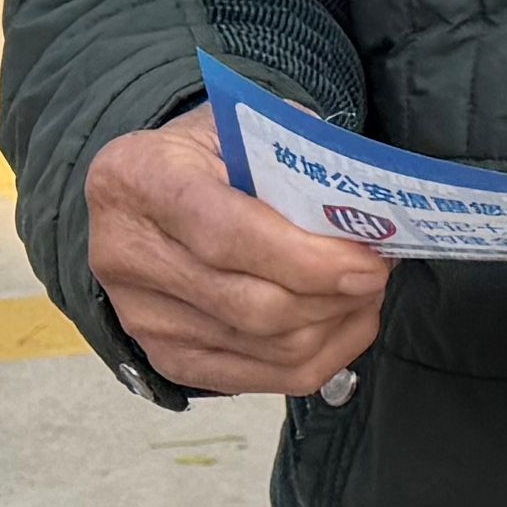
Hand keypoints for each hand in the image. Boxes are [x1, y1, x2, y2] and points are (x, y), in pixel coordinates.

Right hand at [86, 113, 389, 395]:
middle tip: (379, 272)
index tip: (369, 263)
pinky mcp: (166, 357)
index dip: (307, 259)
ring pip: (264, 347)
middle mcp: (127, 254)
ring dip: (333, 325)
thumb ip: (297, 159)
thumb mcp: (246, 126)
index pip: (228, 235)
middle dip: (332, 296)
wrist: (151, 192)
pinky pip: (260, 380)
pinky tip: (345, 324)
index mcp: (140, 179)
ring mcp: (142, 316)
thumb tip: (364, 212)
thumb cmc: (211, 153)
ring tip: (365, 292)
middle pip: (250, 304)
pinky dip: (320, 357)